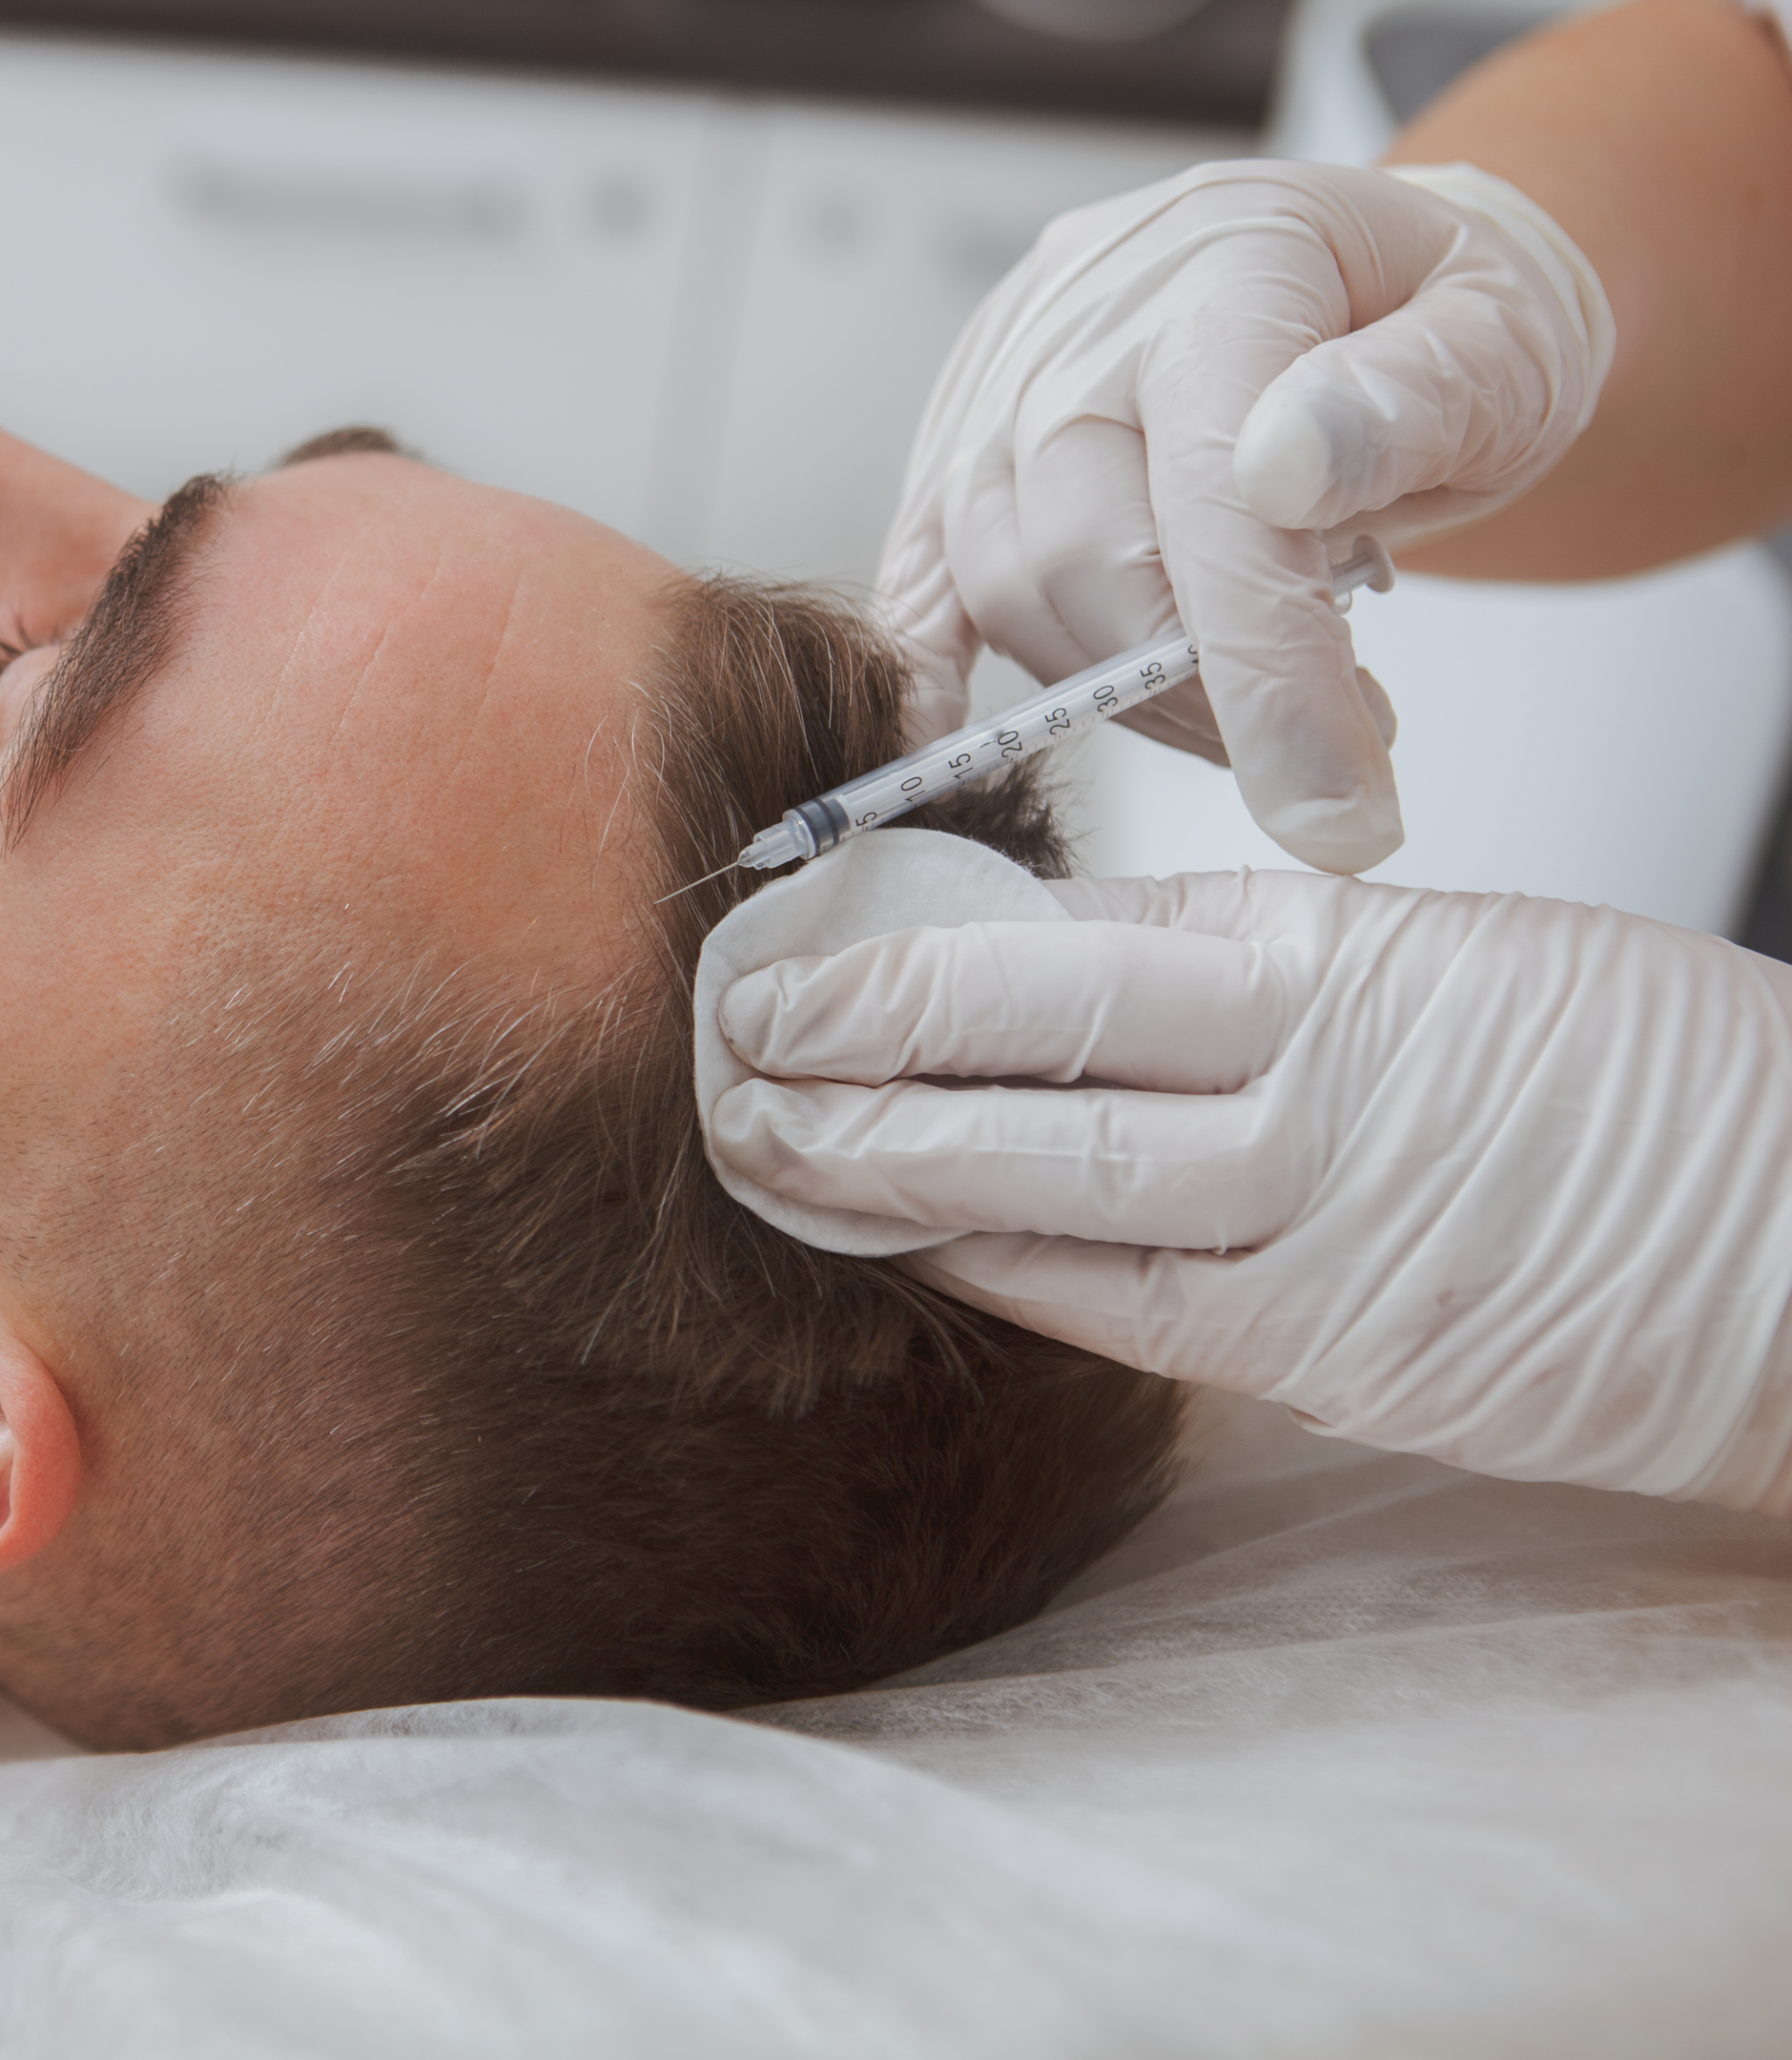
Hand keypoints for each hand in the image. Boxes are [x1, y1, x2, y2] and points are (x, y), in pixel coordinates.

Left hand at [708, 870, 1791, 1512]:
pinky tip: (899, 1251)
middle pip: (1018, 1037)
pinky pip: (1118, 1304)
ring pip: (1039, 1182)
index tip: (788, 940)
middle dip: (848, 1034)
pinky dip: (996, 1272)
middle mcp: (1302, 1072)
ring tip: (758, 1145)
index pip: (1063, 930)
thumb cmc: (1654, 1089)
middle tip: (723, 1035)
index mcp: (1331, 948)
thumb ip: (1265, 971)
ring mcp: (1309, 1220)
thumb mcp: (1456, 959)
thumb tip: (1073, 981)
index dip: (899, 940)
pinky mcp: (1325, 1348)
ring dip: (877, 1166)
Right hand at [877, 160, 1613, 872]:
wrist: (1388, 274)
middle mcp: (1085, 313)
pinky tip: (945, 740)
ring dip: (1117, 690)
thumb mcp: (1510, 334)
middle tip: (1325, 750)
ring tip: (1243, 712)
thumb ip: (1423, 392)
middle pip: (1078, 551)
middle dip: (1200, 693)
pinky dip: (923, 669)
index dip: (1266, 664)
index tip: (1337, 805)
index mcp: (1229, 263)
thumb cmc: (1454, 315)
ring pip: (1002, 581)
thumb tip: (1290, 472)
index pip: (1212, 492)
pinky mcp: (961, 440)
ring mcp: (1004, 376)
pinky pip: (917, 573)